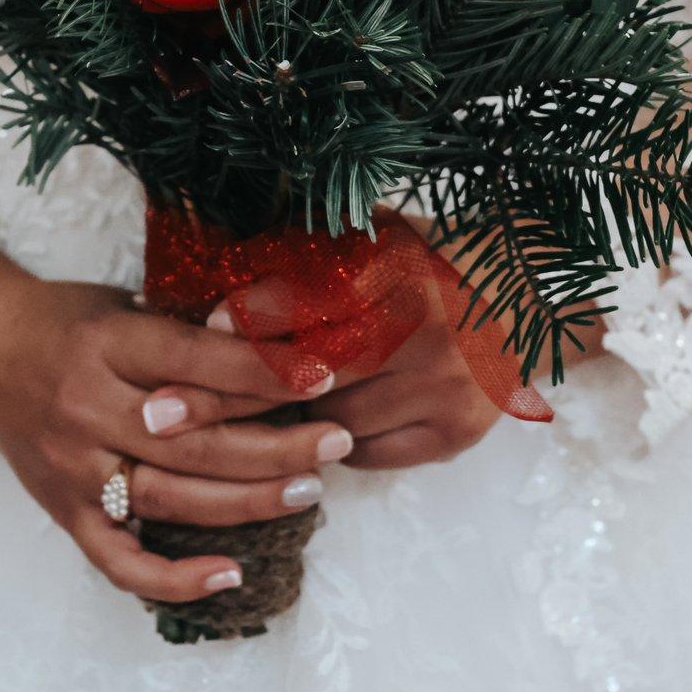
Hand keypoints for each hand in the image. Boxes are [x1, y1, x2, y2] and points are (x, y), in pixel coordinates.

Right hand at [0, 226, 352, 603]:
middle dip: (276, 446)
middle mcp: (87, 409)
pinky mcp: (63, 512)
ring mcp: (73, 469)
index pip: (197, 362)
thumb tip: (282, 338)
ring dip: (247, 502)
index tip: (324, 376)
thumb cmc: (66, 322)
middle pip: (195, 440)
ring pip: (171, 498)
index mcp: (106, 343)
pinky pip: (119, 560)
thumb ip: (190, 326)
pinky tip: (229, 575)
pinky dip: (173, 578)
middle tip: (337, 442)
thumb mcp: (125, 301)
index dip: (264, 372)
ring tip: (309, 491)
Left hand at [206, 224, 503, 470]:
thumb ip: (305, 257)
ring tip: (277, 398)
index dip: (252, 318)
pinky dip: (339, 440)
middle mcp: (425, 333)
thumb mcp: (369, 237)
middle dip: (235, 393)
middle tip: (170, 409)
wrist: (521, 299)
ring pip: (330, 424)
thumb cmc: (422, 262)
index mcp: (398, 273)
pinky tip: (340, 414)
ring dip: (295, 415)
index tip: (206, 332)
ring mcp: (445, 389)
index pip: (307, 303)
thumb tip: (217, 292)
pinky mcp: (456, 433)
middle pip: (307, 377)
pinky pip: (365, 454)